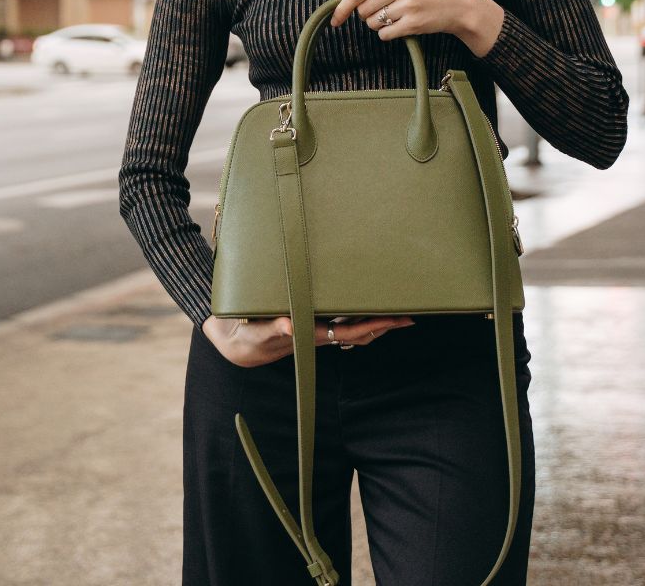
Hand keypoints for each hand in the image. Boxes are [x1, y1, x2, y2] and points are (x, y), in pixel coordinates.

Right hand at [201, 314, 415, 366]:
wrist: (232, 341)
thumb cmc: (245, 336)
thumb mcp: (256, 331)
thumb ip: (273, 327)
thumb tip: (291, 325)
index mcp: (313, 335)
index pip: (353, 332)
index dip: (377, 326)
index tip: (399, 319)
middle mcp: (319, 333)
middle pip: (360, 330)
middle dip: (385, 323)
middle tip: (411, 310)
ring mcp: (316, 328)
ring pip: (353, 325)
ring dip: (374, 318)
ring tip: (394, 306)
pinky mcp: (309, 322)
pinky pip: (340, 318)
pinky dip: (355, 312)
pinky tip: (362, 302)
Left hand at [330, 0, 504, 57]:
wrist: (457, 3)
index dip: (342, 8)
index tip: (334, 20)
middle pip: (363, 10)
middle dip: (369, 15)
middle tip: (386, 10)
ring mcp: (408, 4)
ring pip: (372, 23)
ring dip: (379, 25)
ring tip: (397, 16)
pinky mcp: (414, 22)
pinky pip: (385, 35)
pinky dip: (389, 34)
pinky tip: (402, 25)